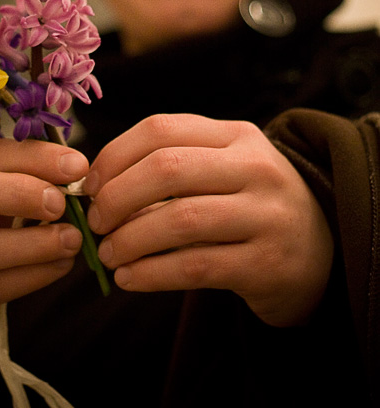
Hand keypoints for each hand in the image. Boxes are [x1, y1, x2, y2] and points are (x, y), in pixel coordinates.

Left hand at [85, 114, 333, 326]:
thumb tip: (95, 183)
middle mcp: (256, 168)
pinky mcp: (266, 263)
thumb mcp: (224, 167)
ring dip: (129, 240)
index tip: (89, 183)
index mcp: (237, 135)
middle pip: (166, 169)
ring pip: (179, 220)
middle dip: (116, 196)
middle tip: (95, 222)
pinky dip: (151, 273)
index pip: (161, 129)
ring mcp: (266, 215)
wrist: (319, 250)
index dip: (114, 155)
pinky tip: (130, 278)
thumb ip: (171, 163)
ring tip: (109, 254)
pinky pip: (195, 266)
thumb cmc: (250, 204)